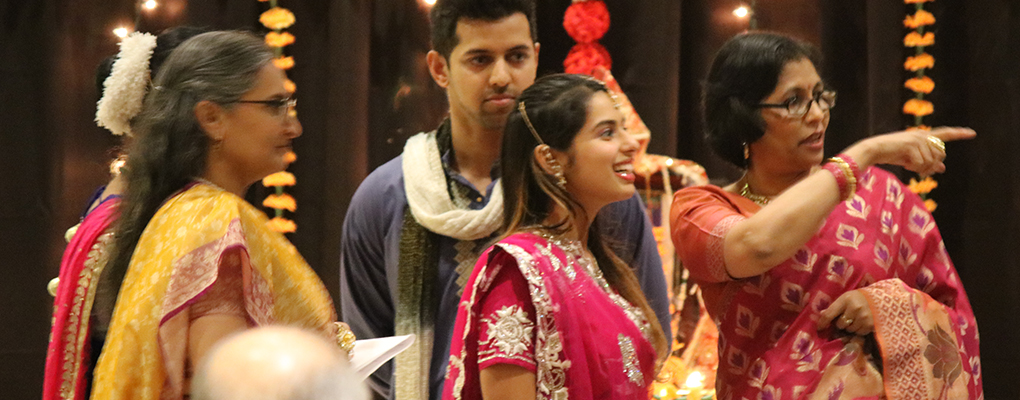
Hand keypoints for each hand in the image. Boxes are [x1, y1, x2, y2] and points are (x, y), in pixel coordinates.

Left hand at [817, 289, 874, 335]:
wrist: (881, 297)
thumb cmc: (859, 298)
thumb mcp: (846, 298)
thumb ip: (835, 306)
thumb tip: (822, 314)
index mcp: (845, 299)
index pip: (829, 314)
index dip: (822, 323)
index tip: (820, 328)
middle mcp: (854, 308)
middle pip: (840, 324)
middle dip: (841, 323)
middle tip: (846, 318)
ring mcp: (863, 317)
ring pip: (849, 330)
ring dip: (850, 327)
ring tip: (856, 319)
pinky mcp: (871, 325)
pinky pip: (859, 333)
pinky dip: (859, 330)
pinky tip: (863, 322)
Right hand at [844, 126, 975, 175]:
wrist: (874, 150)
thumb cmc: (891, 153)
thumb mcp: (912, 158)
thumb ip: (928, 161)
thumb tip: (942, 168)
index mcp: (924, 135)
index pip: (945, 133)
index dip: (959, 134)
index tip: (972, 133)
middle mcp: (923, 135)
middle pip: (940, 154)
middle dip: (932, 165)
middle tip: (918, 170)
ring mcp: (918, 140)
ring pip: (931, 161)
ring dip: (921, 168)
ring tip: (909, 165)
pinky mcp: (912, 145)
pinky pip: (921, 163)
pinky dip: (914, 168)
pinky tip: (905, 164)